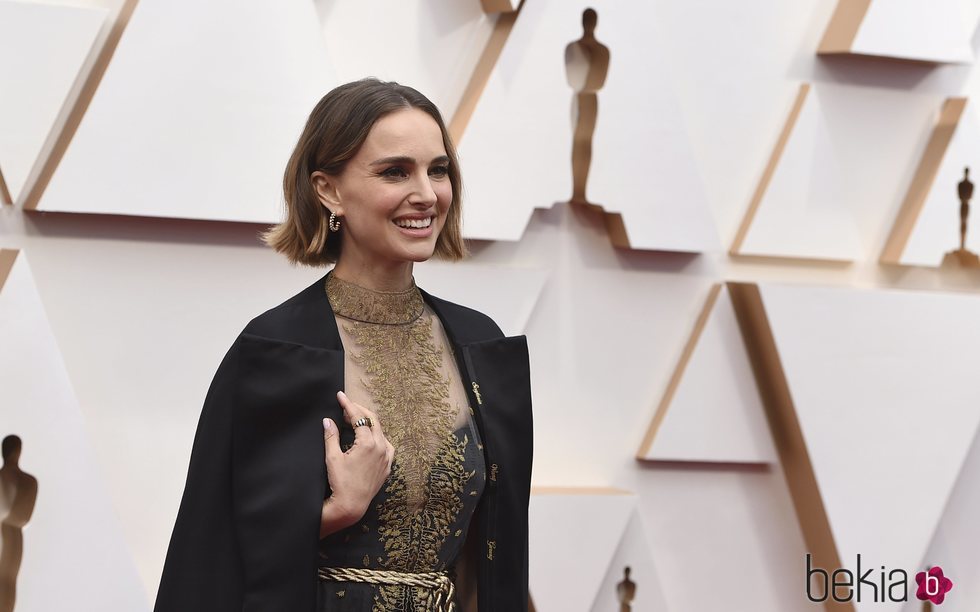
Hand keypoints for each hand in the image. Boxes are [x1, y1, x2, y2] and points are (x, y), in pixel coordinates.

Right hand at [319, 391, 394, 537]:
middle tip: (346, 406)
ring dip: (368, 423)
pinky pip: (386, 445)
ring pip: (380, 431)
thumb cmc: (341, 483)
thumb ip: (331, 436)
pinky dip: (377, 437)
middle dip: (359, 411)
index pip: (358, 417)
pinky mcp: (388, 466)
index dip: (348, 405)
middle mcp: (382, 447)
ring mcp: (387, 457)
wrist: (351, 506)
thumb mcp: (333, 458)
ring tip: (354, 420)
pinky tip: (369, 438)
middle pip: (372, 420)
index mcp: (369, 443)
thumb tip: (327, 420)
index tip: (340, 396)